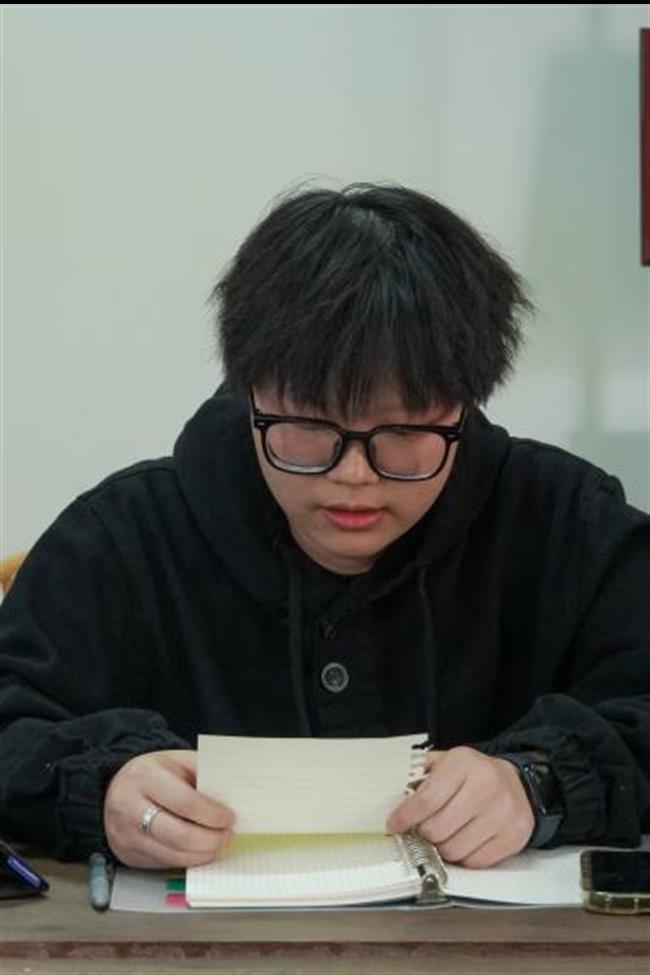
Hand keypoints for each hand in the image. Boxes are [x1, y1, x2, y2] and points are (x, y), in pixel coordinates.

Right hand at [103, 750, 234, 867]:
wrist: (116, 789)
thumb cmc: (153, 774)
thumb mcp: (176, 761)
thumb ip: (202, 773)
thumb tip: (233, 794)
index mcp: (144, 777)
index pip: (185, 802)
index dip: (212, 814)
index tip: (230, 817)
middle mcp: (130, 807)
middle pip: (178, 835)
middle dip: (210, 839)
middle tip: (228, 836)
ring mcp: (126, 835)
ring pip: (172, 855)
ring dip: (202, 854)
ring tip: (218, 844)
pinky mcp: (127, 855)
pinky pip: (164, 863)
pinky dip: (187, 860)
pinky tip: (200, 851)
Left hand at [386, 746, 534, 867]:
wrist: (516, 782)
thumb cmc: (473, 774)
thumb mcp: (445, 763)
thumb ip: (418, 777)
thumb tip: (391, 800)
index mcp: (464, 763)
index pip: (426, 800)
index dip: (405, 817)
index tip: (394, 825)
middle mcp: (486, 786)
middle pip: (437, 829)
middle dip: (423, 833)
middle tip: (422, 829)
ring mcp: (503, 813)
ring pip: (454, 850)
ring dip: (442, 847)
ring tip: (445, 833)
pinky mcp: (514, 836)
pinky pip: (475, 862)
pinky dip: (464, 857)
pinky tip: (464, 840)